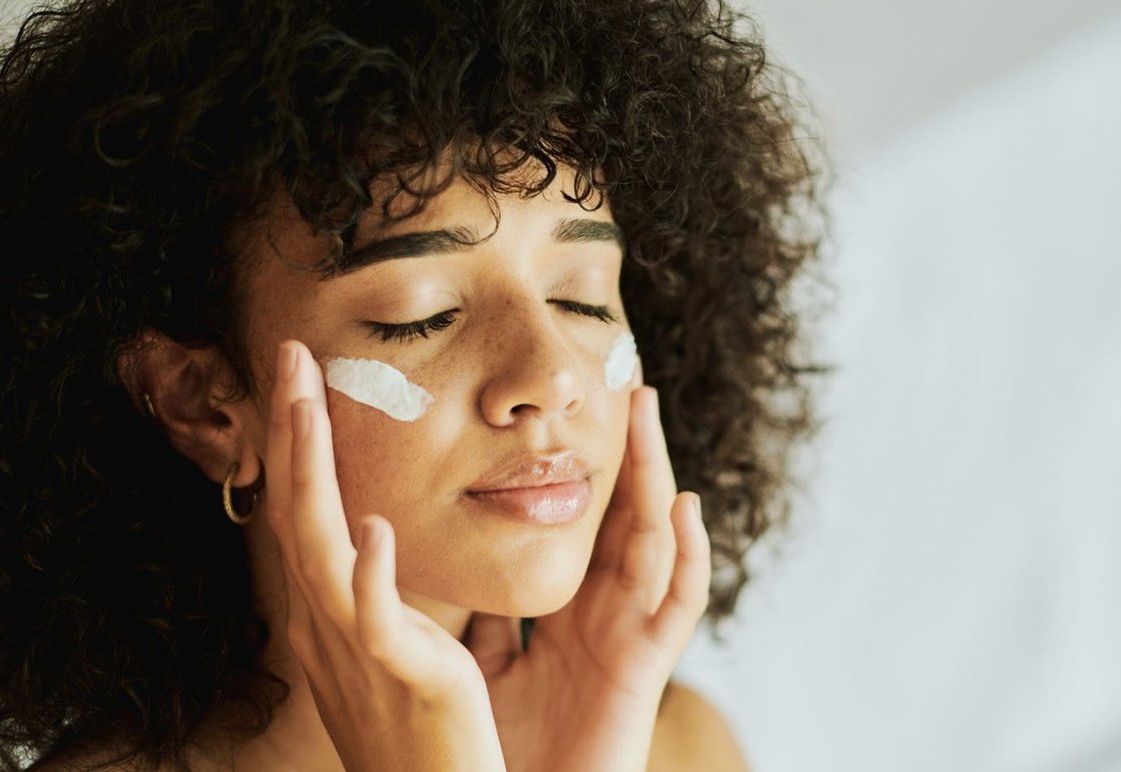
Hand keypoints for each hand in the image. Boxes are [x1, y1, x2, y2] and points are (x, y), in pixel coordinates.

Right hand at [264, 339, 507, 771]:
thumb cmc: (418, 737)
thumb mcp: (387, 651)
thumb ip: (378, 594)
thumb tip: (374, 537)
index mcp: (328, 613)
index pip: (304, 509)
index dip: (297, 439)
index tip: (300, 374)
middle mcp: (326, 624)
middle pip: (298, 510)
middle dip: (292, 429)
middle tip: (290, 352)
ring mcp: (355, 651)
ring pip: (321, 547)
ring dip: (312, 470)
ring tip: (308, 403)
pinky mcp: (402, 678)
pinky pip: (375, 621)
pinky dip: (368, 573)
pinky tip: (371, 526)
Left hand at [463, 384, 711, 771]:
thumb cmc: (502, 752)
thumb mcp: (480, 666)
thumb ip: (473, 618)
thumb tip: (432, 563)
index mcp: (561, 615)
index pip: (577, 527)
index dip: (581, 474)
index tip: (574, 413)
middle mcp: (601, 618)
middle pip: (620, 519)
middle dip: (625, 454)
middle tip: (625, 385)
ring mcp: (626, 639)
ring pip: (650, 541)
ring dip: (653, 474)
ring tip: (648, 414)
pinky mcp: (643, 672)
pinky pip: (675, 607)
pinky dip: (687, 556)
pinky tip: (683, 507)